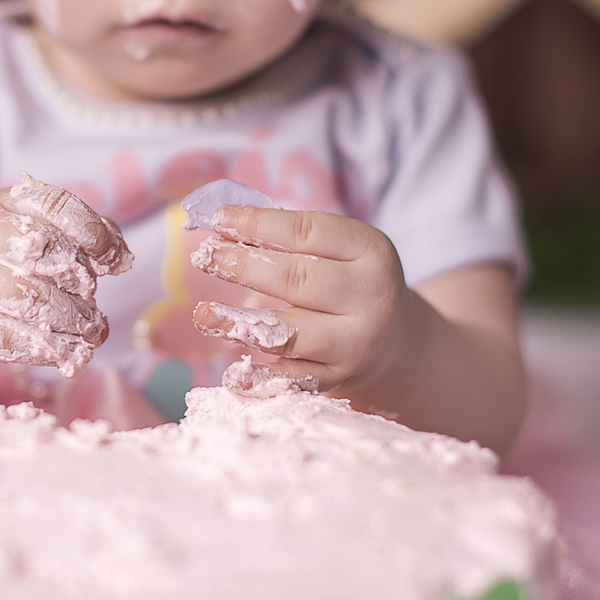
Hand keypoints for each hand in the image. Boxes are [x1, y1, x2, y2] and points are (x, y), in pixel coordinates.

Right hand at [0, 176, 131, 378]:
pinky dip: (53, 348)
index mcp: (0, 205)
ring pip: (35, 299)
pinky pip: (18, 338)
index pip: (53, 205)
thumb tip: (120, 256)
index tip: (110, 257)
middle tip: (91, 300)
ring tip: (90, 331)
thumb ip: (83, 238)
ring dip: (74, 320)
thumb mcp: (39, 242)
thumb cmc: (6, 273)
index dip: (90, 230)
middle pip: (47, 253)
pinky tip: (68, 352)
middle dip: (81, 281)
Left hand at [191, 205, 415, 397]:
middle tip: (206, 257)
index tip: (218, 219)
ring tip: (204, 315)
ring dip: (242, 323)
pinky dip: (263, 378)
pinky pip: (295, 379)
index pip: (308, 232)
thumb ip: (286, 237)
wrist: (396, 340)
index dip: (259, 224)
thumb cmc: (347, 280)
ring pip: (294, 333)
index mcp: (370, 250)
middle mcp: (370, 296)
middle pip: (299, 279)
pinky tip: (233, 375)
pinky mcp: (339, 379)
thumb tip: (221, 226)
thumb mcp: (336, 249)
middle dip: (246, 267)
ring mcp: (356, 342)